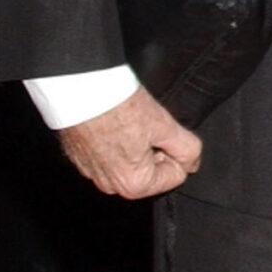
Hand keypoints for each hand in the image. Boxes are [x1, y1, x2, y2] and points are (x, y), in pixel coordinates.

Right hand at [58, 85, 201, 198]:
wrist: (78, 86)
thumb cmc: (118, 105)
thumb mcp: (164, 125)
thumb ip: (186, 148)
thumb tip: (193, 162)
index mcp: (134, 184)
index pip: (176, 175)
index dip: (176, 150)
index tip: (161, 131)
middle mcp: (110, 185)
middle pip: (152, 171)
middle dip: (155, 148)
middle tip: (144, 124)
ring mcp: (92, 172)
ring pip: (130, 161)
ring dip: (135, 144)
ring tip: (127, 121)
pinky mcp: (78, 157)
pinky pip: (107, 154)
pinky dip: (114, 140)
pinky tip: (111, 121)